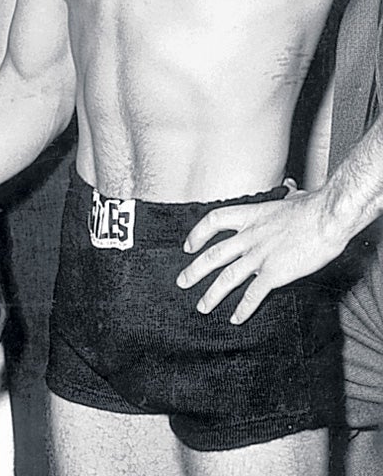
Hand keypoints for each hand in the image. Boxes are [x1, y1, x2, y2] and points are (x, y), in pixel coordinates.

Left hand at [176, 183, 347, 322]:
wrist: (328, 219)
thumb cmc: (315, 208)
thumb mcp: (294, 199)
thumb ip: (287, 198)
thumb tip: (291, 191)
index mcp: (251, 216)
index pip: (214, 221)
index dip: (197, 234)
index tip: (189, 246)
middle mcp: (250, 236)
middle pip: (213, 255)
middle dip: (194, 271)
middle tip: (182, 282)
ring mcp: (260, 255)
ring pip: (227, 277)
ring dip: (212, 295)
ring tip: (202, 307)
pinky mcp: (274, 273)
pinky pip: (253, 294)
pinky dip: (244, 308)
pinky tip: (237, 318)